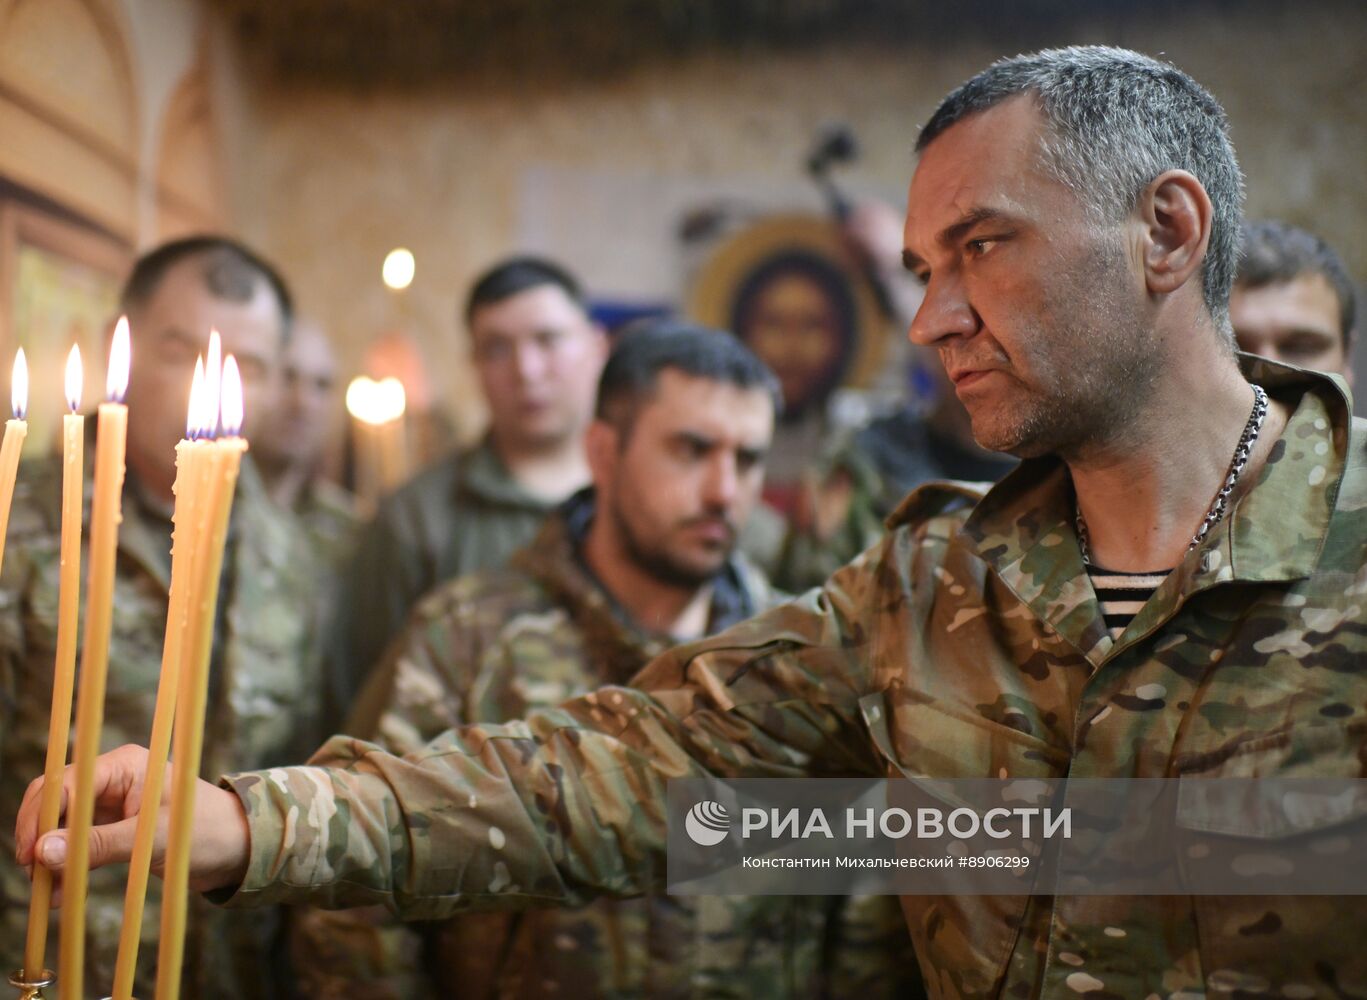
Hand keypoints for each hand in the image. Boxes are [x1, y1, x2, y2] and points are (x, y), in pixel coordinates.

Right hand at [15, 744, 251, 901]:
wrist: (238, 848)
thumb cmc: (206, 832)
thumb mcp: (152, 840)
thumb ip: (98, 845)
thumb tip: (43, 852)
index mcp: (126, 765)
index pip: (66, 783)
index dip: (41, 817)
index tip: (29, 854)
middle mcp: (115, 778)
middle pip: (58, 800)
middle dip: (41, 835)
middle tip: (32, 873)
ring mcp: (113, 802)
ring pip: (64, 825)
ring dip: (52, 855)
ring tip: (46, 890)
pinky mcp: (116, 827)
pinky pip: (80, 842)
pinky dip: (68, 864)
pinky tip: (60, 892)